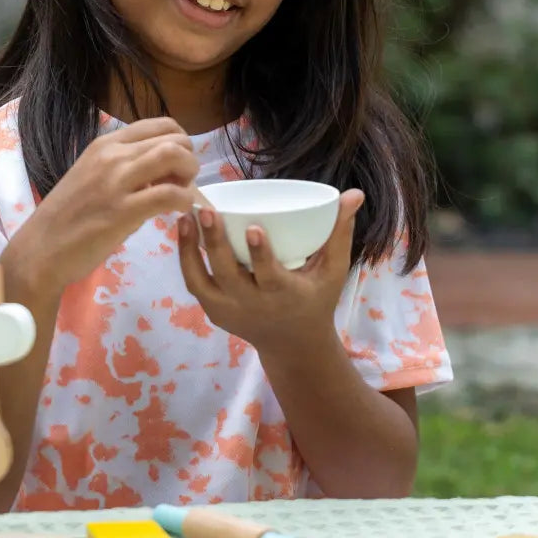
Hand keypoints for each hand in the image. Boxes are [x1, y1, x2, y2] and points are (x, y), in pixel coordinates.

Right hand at [9, 116, 199, 292]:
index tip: (176, 164)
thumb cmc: (67, 216)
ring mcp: (117, 181)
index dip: (180, 141)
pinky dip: (184, 201)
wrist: (41, 248)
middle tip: (183, 182)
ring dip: (189, 175)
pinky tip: (178, 211)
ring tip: (181, 194)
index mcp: (105, 144)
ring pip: (174, 156)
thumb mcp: (93, 176)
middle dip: (189, 159)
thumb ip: (124, 168)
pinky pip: (169, 194)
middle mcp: (112, 155)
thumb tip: (160, 172)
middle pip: (173, 138)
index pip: (160, 124)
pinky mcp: (123, 211)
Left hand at [177, 189, 365, 355]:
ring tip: (185, 217)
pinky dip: (186, 259)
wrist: (292, 344)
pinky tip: (183, 230)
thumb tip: (354, 193)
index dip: (261, 255)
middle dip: (216, 243)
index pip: (270, 277)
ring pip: (202, 281)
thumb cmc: (315, 298)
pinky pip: (195, 284)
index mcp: (284, 295)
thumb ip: (341, 232)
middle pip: (229, 275)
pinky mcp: (214, 311)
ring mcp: (229, 311)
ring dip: (190, 250)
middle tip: (207, 210)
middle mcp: (253, 305)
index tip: (254, 228)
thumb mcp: (334, 270)